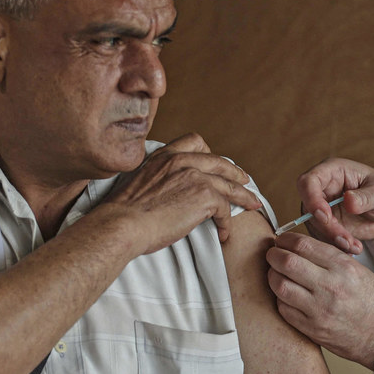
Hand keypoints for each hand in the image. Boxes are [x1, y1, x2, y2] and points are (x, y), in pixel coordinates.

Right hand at [96, 133, 262, 253]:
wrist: (122, 224)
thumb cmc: (123, 213)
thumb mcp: (140, 183)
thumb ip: (158, 179)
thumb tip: (169, 194)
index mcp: (164, 156)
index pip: (194, 141)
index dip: (210, 153)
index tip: (217, 164)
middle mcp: (181, 160)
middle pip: (219, 162)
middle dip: (235, 173)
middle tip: (245, 182)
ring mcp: (195, 176)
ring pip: (229, 185)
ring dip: (243, 197)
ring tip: (252, 205)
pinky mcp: (205, 195)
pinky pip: (225, 208)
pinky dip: (227, 222)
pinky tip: (224, 232)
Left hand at [267, 231, 373, 368]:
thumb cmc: (372, 302)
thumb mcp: (358, 270)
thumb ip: (330, 257)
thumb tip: (299, 246)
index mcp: (343, 267)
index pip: (303, 245)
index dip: (285, 240)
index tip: (281, 240)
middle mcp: (330, 286)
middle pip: (286, 262)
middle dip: (273, 255)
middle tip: (272, 255)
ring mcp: (319, 310)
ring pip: (280, 286)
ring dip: (272, 277)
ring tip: (275, 274)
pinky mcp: (312, 329)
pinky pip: (283, 309)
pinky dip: (280, 299)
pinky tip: (285, 295)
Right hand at [295, 158, 373, 258]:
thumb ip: (366, 197)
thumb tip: (348, 200)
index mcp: (333, 171)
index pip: (308, 181)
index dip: (312, 199)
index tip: (326, 217)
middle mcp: (322, 189)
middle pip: (308, 208)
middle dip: (326, 227)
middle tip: (346, 240)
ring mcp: (321, 208)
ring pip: (314, 226)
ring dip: (332, 240)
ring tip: (355, 246)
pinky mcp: (325, 226)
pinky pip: (322, 238)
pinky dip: (336, 246)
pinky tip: (353, 248)